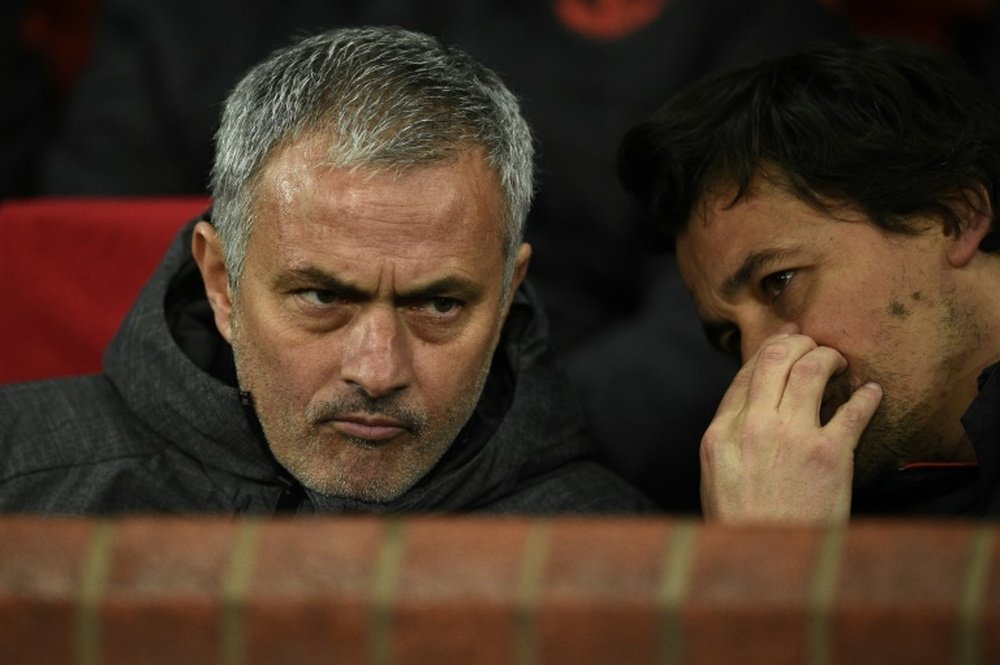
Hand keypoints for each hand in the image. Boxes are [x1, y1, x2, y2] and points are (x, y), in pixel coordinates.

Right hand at [700, 333, 882, 523]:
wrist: (767, 561)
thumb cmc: (742, 524)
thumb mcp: (715, 475)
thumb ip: (729, 436)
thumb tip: (750, 403)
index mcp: (720, 432)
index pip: (746, 374)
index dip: (770, 352)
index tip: (787, 344)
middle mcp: (754, 427)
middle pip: (776, 360)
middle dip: (799, 344)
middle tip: (814, 346)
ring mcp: (792, 438)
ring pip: (812, 371)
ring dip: (829, 358)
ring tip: (840, 363)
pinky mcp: (830, 455)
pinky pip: (852, 410)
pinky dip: (866, 396)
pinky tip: (871, 393)